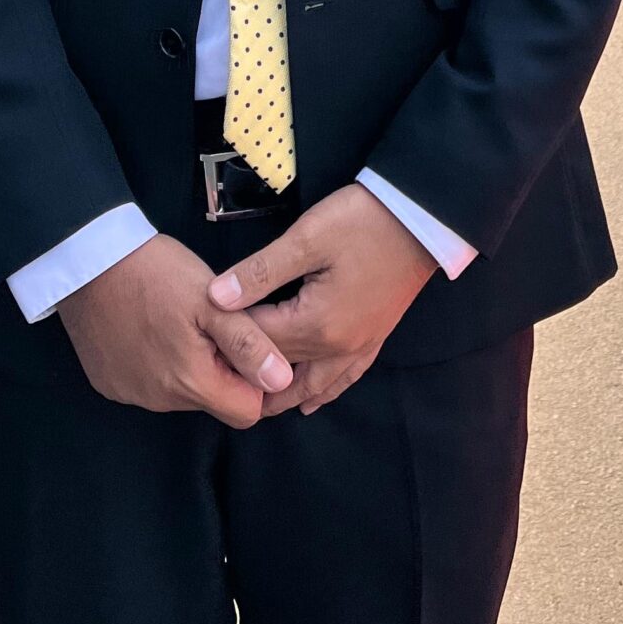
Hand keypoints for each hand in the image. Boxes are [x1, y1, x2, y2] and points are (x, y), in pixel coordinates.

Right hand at [58, 233, 293, 427]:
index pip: (247, 411)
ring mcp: (130, 393)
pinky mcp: (109, 382)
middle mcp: (159, 400)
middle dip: (222, 371)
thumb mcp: (212, 301)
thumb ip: (248, 343)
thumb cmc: (155, 272)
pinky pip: (148, 384)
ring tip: (179, 320)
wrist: (87, 258)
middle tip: (212, 324)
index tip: (247, 344)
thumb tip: (282, 381)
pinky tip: (150, 327)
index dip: (256, 381)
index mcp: (191, 382)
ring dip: (189, 366)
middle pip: (213, 402)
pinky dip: (157, 363)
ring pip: (181, 394)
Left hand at [206, 184, 438, 415]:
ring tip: (256, 406)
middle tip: (214, 383)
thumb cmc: (363, 222)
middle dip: (249, 372)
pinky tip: (312, 400)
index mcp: (317, 324)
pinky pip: (345, 376)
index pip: (259, 340)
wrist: (422, 217)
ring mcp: (360, 344)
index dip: (227, 339)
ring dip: (284, 395)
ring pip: (314, 384)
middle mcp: (339, 346)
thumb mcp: (307, 239)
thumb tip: (215, 298)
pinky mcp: (375, 336)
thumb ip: (259, 272)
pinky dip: (324, 391)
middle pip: (282, 367)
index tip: (200, 339)